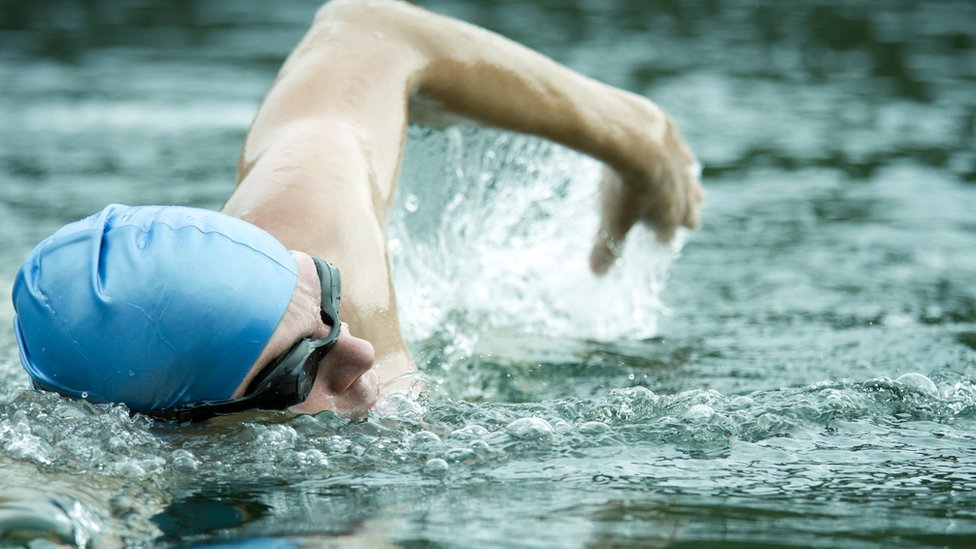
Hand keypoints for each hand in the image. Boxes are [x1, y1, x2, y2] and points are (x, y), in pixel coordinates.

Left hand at [589, 114, 703, 274]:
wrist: (634, 140)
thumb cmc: (624, 187)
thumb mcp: (611, 222)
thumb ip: (606, 248)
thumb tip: (597, 272)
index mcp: (669, 219)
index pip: (667, 240)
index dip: (658, 243)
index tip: (651, 244)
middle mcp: (683, 196)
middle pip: (689, 214)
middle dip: (684, 219)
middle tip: (685, 224)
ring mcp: (681, 168)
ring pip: (692, 186)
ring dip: (690, 192)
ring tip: (697, 197)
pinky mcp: (676, 142)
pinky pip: (685, 156)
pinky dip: (684, 161)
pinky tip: (688, 163)